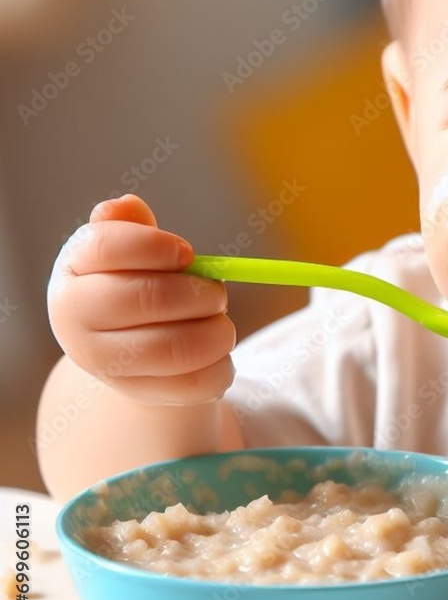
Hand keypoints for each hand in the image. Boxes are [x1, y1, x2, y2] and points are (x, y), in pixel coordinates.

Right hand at [48, 194, 235, 405]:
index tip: (188, 253)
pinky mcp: (138, 394)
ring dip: (216, 332)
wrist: (124, 348)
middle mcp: (75, 319)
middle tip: (217, 294)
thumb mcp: (128, 253)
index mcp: (74, 270)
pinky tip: (219, 356)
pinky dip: (220, 369)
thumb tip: (127, 205)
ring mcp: (103, 364)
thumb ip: (132, 227)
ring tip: (222, 325)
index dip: (155, 246)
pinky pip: (192, 385)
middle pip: (146, 297)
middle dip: (199, 293)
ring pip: (173, 348)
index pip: (107, 247)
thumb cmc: (132, 284)